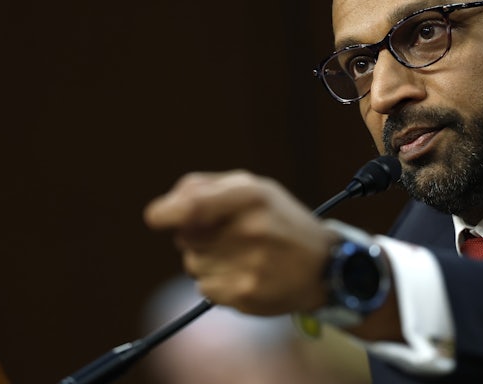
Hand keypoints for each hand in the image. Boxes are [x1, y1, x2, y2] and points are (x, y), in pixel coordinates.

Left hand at [144, 170, 337, 315]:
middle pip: (185, 238)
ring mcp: (249, 264)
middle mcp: (250, 229)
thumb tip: (163, 209)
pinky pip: (205, 288)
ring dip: (207, 261)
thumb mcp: (254, 189)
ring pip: (192, 265)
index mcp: (251, 195)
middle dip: (195, 237)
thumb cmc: (281, 222)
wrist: (325, 266)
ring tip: (242, 256)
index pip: (191, 204)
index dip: (166, 212)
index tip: (157, 218)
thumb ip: (207, 188)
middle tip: (230, 236)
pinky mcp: (246, 294)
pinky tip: (245, 275)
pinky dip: (217, 283)